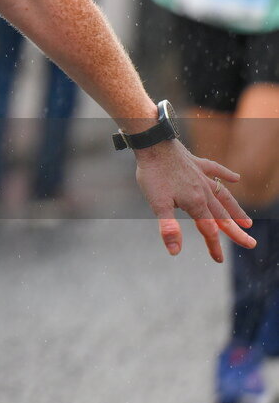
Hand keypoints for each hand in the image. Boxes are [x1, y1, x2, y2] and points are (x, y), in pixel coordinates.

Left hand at [134, 139, 254, 261]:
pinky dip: (226, 174)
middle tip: (251, 244)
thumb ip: (168, 227)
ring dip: (235, 209)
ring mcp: (201, 176)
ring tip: (247, 222)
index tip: (219, 260)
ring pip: (223, 196)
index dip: (213, 246)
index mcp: (195, 203)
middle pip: (222, 216)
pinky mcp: (196, 163)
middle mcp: (203, 191)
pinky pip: (215, 169)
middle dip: (235, 232)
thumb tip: (175, 251)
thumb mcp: (158, 204)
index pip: (208, 229)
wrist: (152, 143)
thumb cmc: (153, 174)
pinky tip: (236, 178)